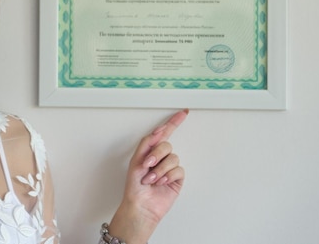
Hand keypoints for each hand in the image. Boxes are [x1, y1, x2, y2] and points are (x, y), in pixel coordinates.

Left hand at [109, 109, 188, 243]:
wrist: (140, 205)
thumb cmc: (135, 186)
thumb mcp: (136, 161)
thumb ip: (147, 144)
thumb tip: (158, 131)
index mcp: (150, 150)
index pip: (163, 133)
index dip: (173, 122)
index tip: (184, 112)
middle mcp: (161, 157)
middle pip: (166, 144)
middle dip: (156, 155)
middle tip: (146, 166)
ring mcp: (169, 168)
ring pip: (173, 158)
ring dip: (160, 170)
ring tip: (151, 180)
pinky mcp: (176, 178)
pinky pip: (178, 170)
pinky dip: (168, 176)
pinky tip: (161, 183)